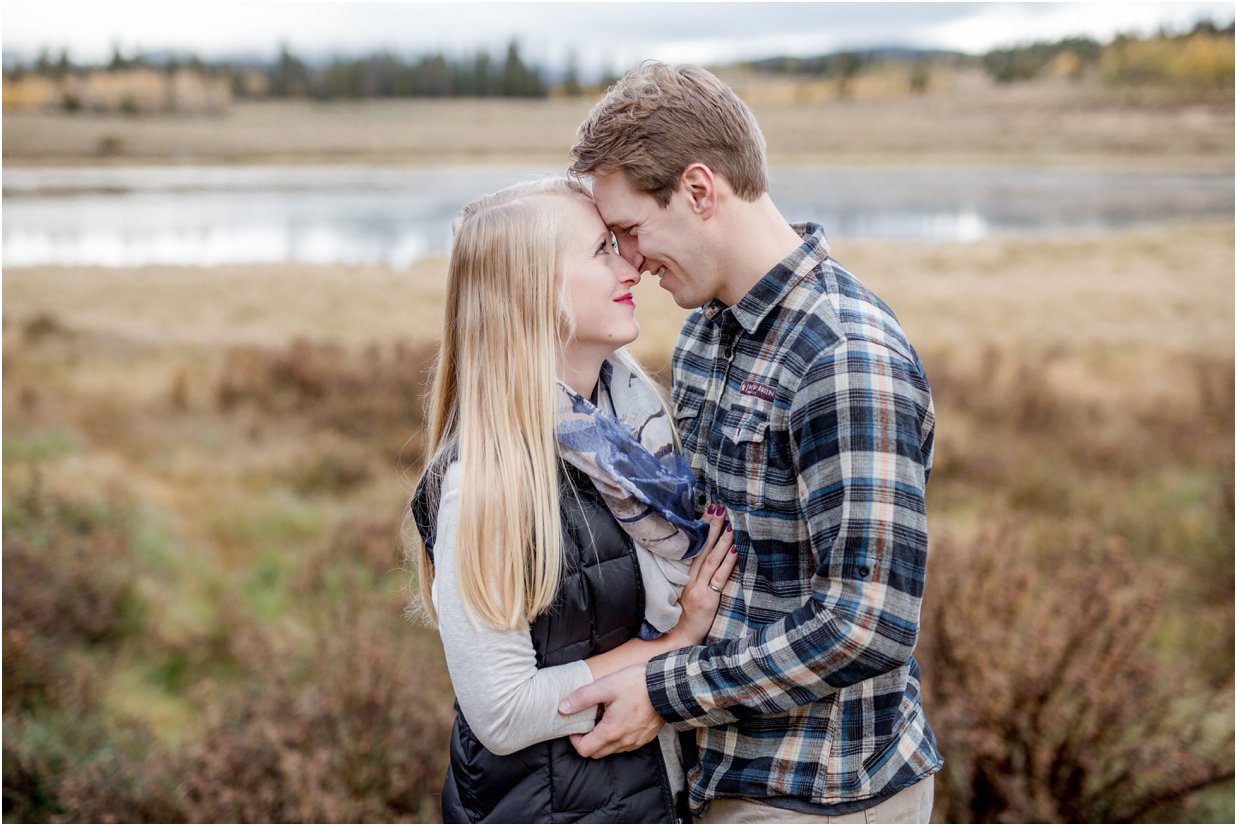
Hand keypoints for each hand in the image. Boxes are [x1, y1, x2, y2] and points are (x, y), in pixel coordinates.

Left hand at [559, 664, 662, 757]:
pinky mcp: (645, 738)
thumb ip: (582, 698)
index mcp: (611, 732)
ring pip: (611, 750)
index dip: (575, 739)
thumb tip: (562, 708)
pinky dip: (618, 738)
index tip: (576, 725)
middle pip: (596, 753)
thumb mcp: (605, 686)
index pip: (584, 750)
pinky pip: (626, 745)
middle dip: (588, 740)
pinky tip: (620, 719)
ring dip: (603, 739)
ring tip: (604, 718)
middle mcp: (623, 742)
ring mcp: (636, 742)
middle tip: (588, 722)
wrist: (668, 686)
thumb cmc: (637, 684)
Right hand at [668, 504, 737, 646]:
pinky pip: (719, 578)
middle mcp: (688, 579)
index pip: (691, 546)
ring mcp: (698, 589)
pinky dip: (728, 563)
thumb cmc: (679, 617)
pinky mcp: (707, 599)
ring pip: (710, 560)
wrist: (676, 640)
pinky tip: (736, 550)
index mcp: (681, 575)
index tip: (707, 510)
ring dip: (721, 541)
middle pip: (700, 548)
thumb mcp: (680, 592)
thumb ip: (688, 575)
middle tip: (719, 508)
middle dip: (710, 527)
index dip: (699, 528)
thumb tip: (699, 556)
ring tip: (730, 524)